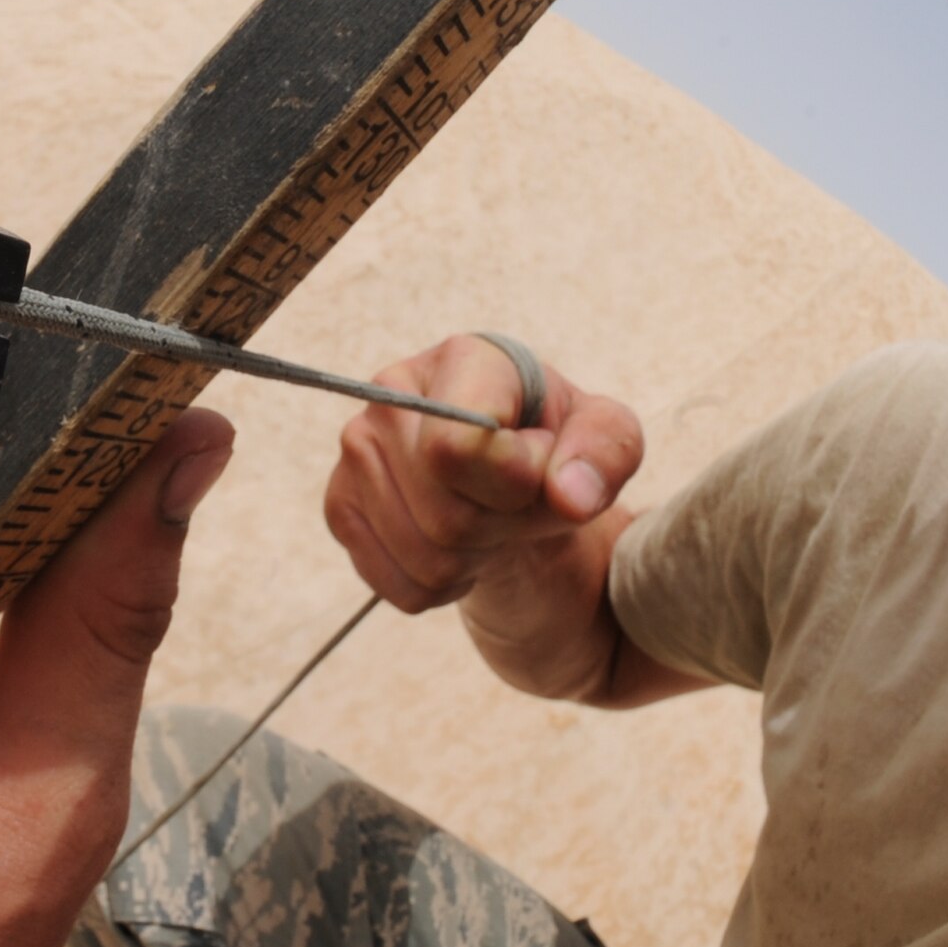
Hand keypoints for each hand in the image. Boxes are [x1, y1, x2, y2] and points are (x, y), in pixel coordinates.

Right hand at [324, 336, 644, 699]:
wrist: (511, 481)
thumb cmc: (560, 450)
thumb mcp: (607, 441)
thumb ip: (604, 454)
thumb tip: (568, 494)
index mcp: (466, 360)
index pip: (456, 447)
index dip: (510, 485)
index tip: (537, 473)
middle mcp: (394, 393)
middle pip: (444, 513)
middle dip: (499, 529)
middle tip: (515, 507)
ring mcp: (357, 448)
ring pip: (421, 555)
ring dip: (472, 560)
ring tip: (487, 525)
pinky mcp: (340, 503)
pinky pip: (393, 583)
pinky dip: (436, 586)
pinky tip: (453, 548)